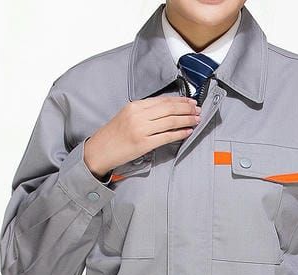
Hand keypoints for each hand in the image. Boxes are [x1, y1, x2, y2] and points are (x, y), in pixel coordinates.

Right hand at [84, 97, 200, 176]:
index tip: (190, 101)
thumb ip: (144, 111)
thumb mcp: (126, 116)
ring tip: (196, 120)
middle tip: (197, 109)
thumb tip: (166, 109)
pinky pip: (167, 136)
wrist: (99, 151)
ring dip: (186, 120)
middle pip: (169, 109)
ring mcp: (141, 129)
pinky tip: (188, 132)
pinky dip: (180, 133)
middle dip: (186, 109)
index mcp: (134, 106)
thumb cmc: (113, 135)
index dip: (179, 100)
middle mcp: (138, 115)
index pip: (162, 100)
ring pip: (170, 121)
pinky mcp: (144, 144)